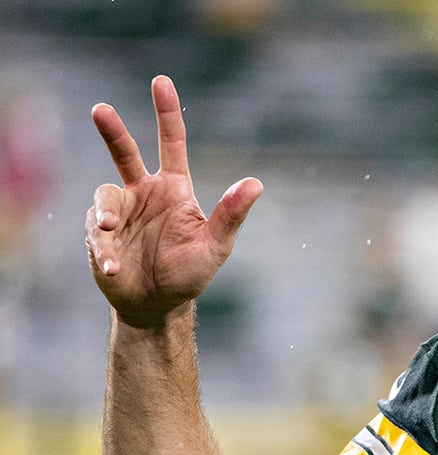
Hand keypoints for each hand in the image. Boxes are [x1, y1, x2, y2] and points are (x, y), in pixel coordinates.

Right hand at [86, 75, 261, 327]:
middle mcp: (144, 193)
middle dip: (113, 131)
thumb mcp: (215, 245)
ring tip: (107, 231)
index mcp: (174, 189)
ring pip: (103, 197)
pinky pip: (95, 234)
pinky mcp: (98, 235)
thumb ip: (231, 215)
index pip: (172, 143)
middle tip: (101, 109)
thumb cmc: (189, 272)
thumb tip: (256, 183)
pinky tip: (114, 267)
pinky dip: (103, 250)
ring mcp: (118, 212)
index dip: (167, 113)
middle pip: (125, 153)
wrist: (158, 304)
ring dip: (104, 216)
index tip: (161, 82)